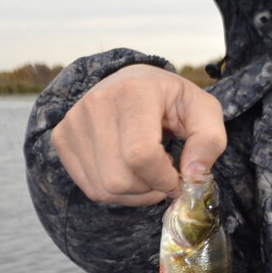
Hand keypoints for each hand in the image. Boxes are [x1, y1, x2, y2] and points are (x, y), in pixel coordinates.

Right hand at [51, 64, 226, 205]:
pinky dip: (115, 190)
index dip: (163, 178)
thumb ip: (209, 141)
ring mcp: (74, 121)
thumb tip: (193, 177)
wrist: (132, 80)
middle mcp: (96, 104)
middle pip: (119, 179)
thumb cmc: (170, 99)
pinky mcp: (62, 137)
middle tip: (162, 171)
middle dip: (149, 188)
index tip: (177, 176)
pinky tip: (127, 169)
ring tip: (146, 168)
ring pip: (103, 189)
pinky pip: (90, 187)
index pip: (140, 155)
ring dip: (134, 192)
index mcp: (133, 93)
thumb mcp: (203, 110)